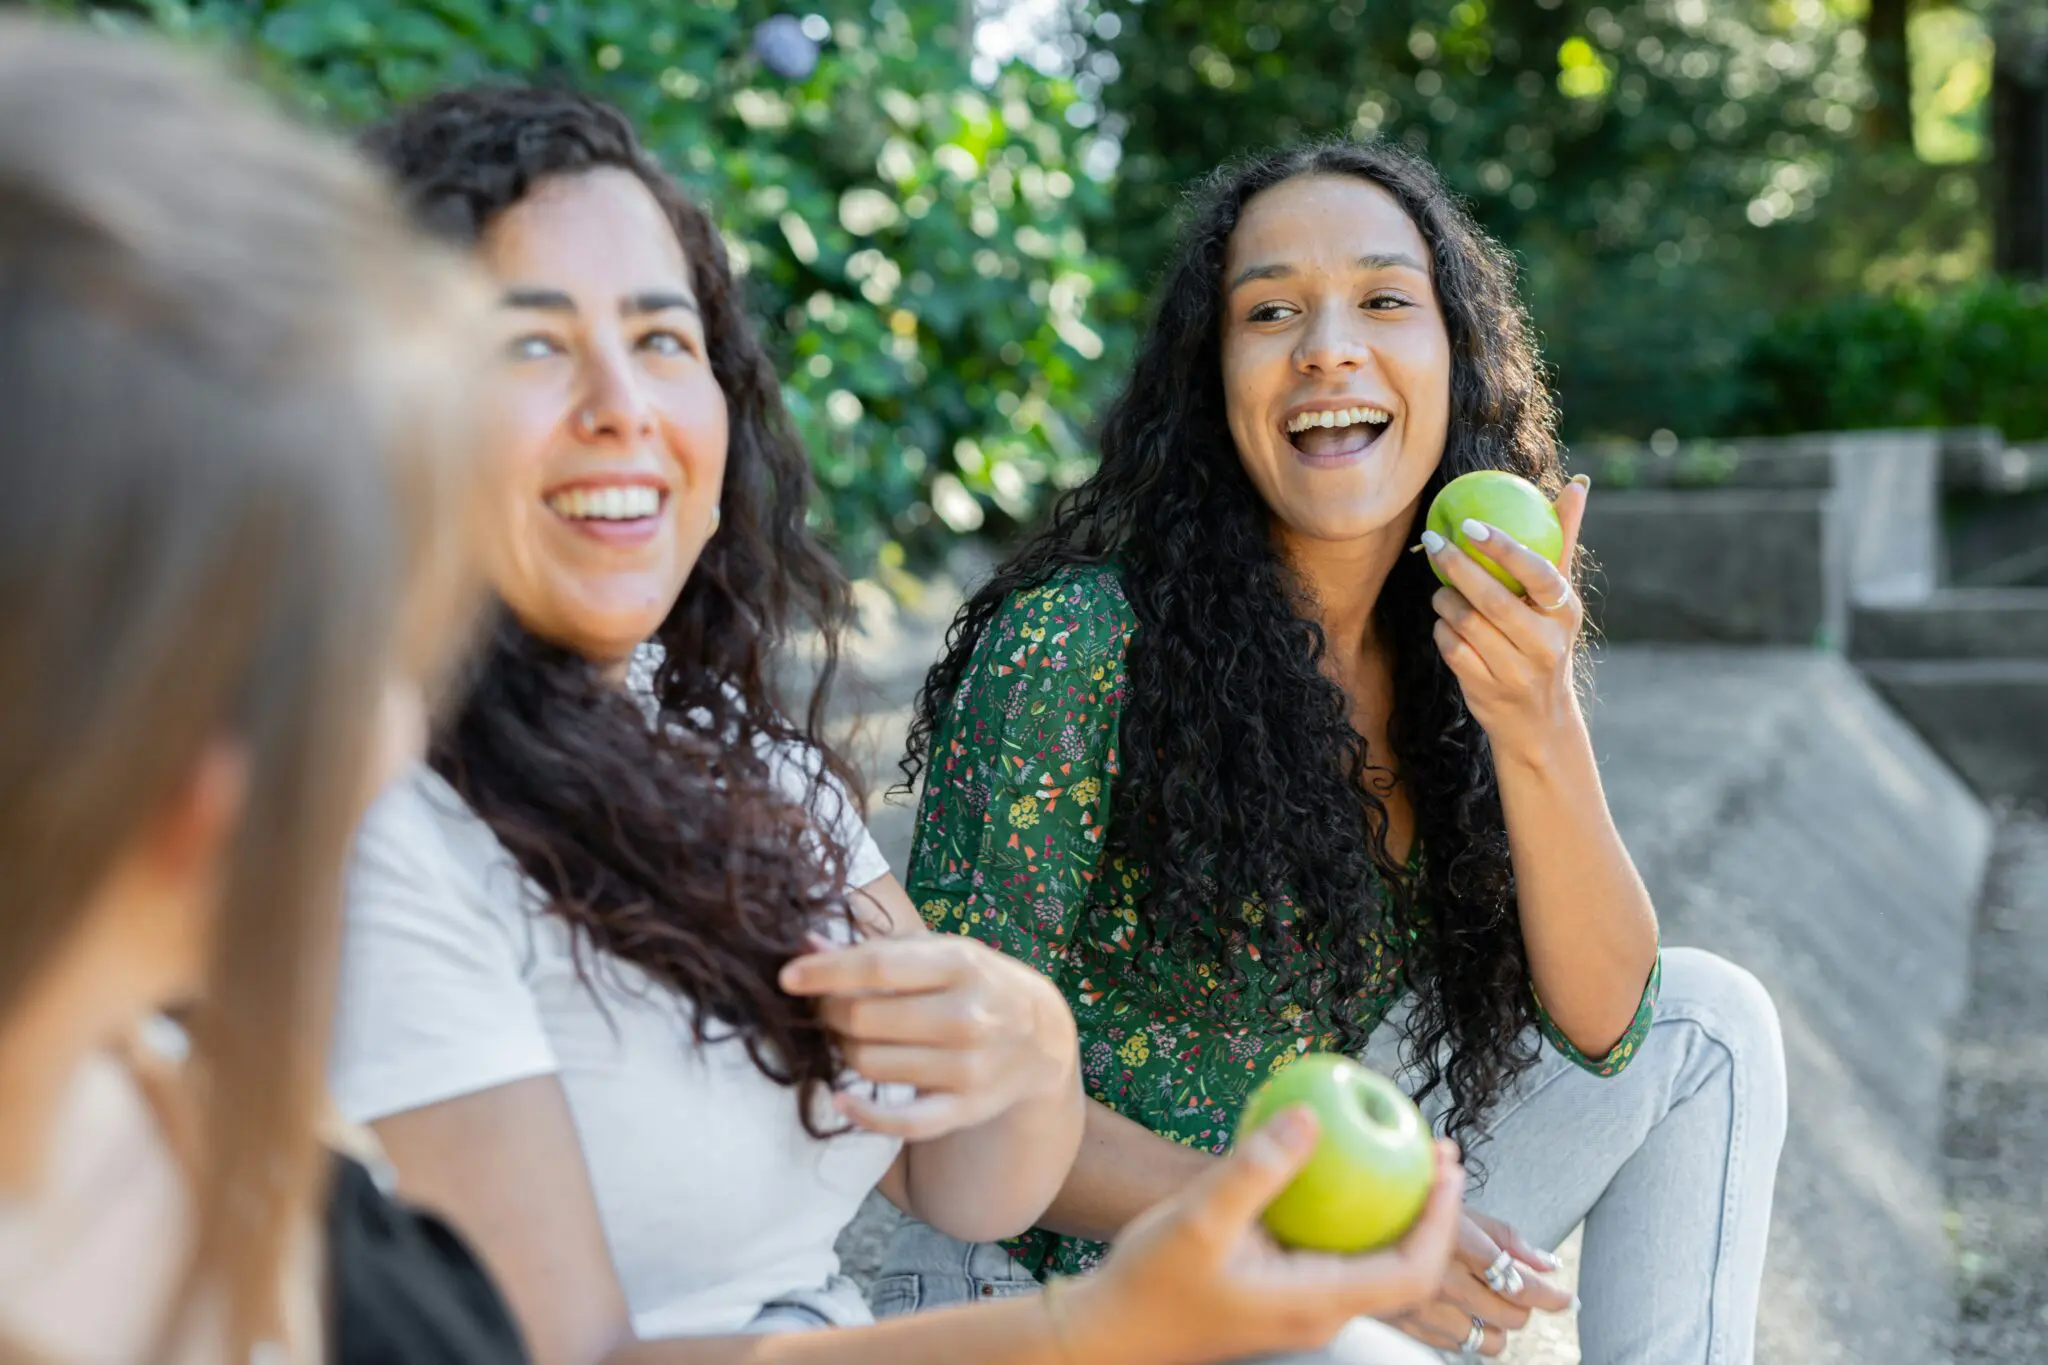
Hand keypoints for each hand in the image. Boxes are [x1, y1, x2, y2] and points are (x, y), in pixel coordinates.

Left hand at [778, 932, 1076, 1140]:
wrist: (1040, 1036)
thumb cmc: (976, 984)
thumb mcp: (940, 952)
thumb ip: (876, 950)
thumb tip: (807, 943)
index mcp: (961, 964)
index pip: (877, 969)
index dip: (824, 972)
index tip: (788, 976)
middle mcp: (968, 1016)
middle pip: (864, 1019)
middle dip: (830, 1013)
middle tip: (825, 1009)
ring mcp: (968, 1067)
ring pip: (871, 1064)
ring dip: (844, 1051)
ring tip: (849, 1038)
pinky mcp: (965, 1109)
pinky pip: (902, 1122)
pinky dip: (865, 1114)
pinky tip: (842, 1100)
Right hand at [1062, 1109, 1465, 1364]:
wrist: (1110, 1331)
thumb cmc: (1150, 1285)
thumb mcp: (1199, 1221)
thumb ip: (1256, 1170)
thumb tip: (1310, 1117)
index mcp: (1316, 1303)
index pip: (1410, 1271)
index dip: (1440, 1221)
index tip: (1447, 1169)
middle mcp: (1319, 1309)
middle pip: (1401, 1264)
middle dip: (1427, 1208)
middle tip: (1437, 1150)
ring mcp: (1301, 1304)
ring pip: (1368, 1256)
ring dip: (1392, 1207)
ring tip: (1400, 1151)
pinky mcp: (1280, 1291)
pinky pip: (1330, 1248)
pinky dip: (1346, 1209)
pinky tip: (1328, 1168)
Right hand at [1383, 1211, 1571, 1356]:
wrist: (1341, 1217)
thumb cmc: (1407, 1202)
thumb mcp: (1457, 1205)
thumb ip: (1506, 1236)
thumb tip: (1548, 1264)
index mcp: (1456, 1243)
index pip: (1521, 1284)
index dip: (1552, 1295)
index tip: (1566, 1297)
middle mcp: (1441, 1281)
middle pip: (1512, 1316)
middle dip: (1525, 1303)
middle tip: (1516, 1286)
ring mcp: (1421, 1308)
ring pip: (1490, 1342)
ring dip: (1497, 1323)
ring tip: (1487, 1300)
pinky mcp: (1404, 1325)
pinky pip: (1457, 1346)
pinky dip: (1468, 1332)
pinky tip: (1460, 1309)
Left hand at [1421, 475, 1589, 765]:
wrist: (1538, 718)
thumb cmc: (1545, 638)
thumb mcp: (1559, 598)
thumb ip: (1563, 540)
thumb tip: (1578, 483)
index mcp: (1564, 613)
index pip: (1536, 573)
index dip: (1503, 547)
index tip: (1471, 524)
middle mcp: (1544, 643)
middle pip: (1491, 598)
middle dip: (1456, 565)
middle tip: (1434, 540)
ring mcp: (1515, 670)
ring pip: (1464, 621)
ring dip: (1445, 600)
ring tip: (1443, 590)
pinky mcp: (1485, 688)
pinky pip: (1449, 646)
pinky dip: (1441, 629)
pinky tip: (1445, 622)